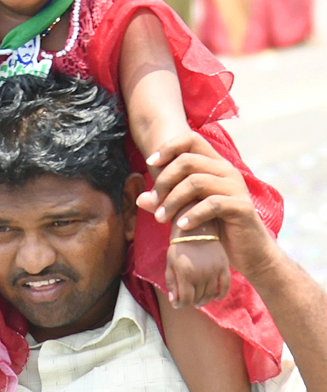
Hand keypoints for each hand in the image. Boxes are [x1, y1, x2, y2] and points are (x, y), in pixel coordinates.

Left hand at [138, 134, 277, 282]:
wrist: (250, 252)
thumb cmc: (217, 228)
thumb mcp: (188, 212)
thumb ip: (166, 202)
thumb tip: (140, 199)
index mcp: (215, 165)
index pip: (191, 140)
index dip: (168, 148)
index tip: (150, 164)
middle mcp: (227, 171)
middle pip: (187, 161)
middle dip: (164, 181)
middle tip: (153, 202)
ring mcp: (235, 188)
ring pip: (196, 182)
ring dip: (173, 200)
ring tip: (160, 218)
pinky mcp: (240, 207)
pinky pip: (211, 204)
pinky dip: (192, 214)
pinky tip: (182, 226)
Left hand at [166, 233, 230, 308]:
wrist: (197, 229)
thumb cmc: (179, 247)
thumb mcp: (170, 264)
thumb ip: (172, 283)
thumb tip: (174, 302)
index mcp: (185, 274)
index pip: (185, 299)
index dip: (181, 304)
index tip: (178, 304)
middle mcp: (201, 274)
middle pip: (198, 297)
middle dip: (192, 301)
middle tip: (189, 301)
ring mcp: (214, 271)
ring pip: (211, 294)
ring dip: (205, 300)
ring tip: (199, 300)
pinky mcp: (224, 266)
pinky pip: (225, 286)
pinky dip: (222, 294)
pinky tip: (216, 298)